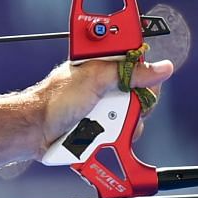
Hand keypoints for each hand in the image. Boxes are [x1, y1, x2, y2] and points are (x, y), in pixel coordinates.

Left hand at [33, 54, 173, 150]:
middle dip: (136, 102)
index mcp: (103, 64)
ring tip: (100, 121)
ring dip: (125, 122)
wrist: (37, 131)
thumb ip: (128, 72)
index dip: (144, 70)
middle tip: (117, 104)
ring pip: (137, 115)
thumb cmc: (55, 100)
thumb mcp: (95, 79)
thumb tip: (161, 68)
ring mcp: (107, 107)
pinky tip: (101, 134)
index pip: (138, 61)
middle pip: (143, 91)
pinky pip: (126, 133)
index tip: (138, 81)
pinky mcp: (105, 127)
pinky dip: (118, 137)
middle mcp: (108, 85)